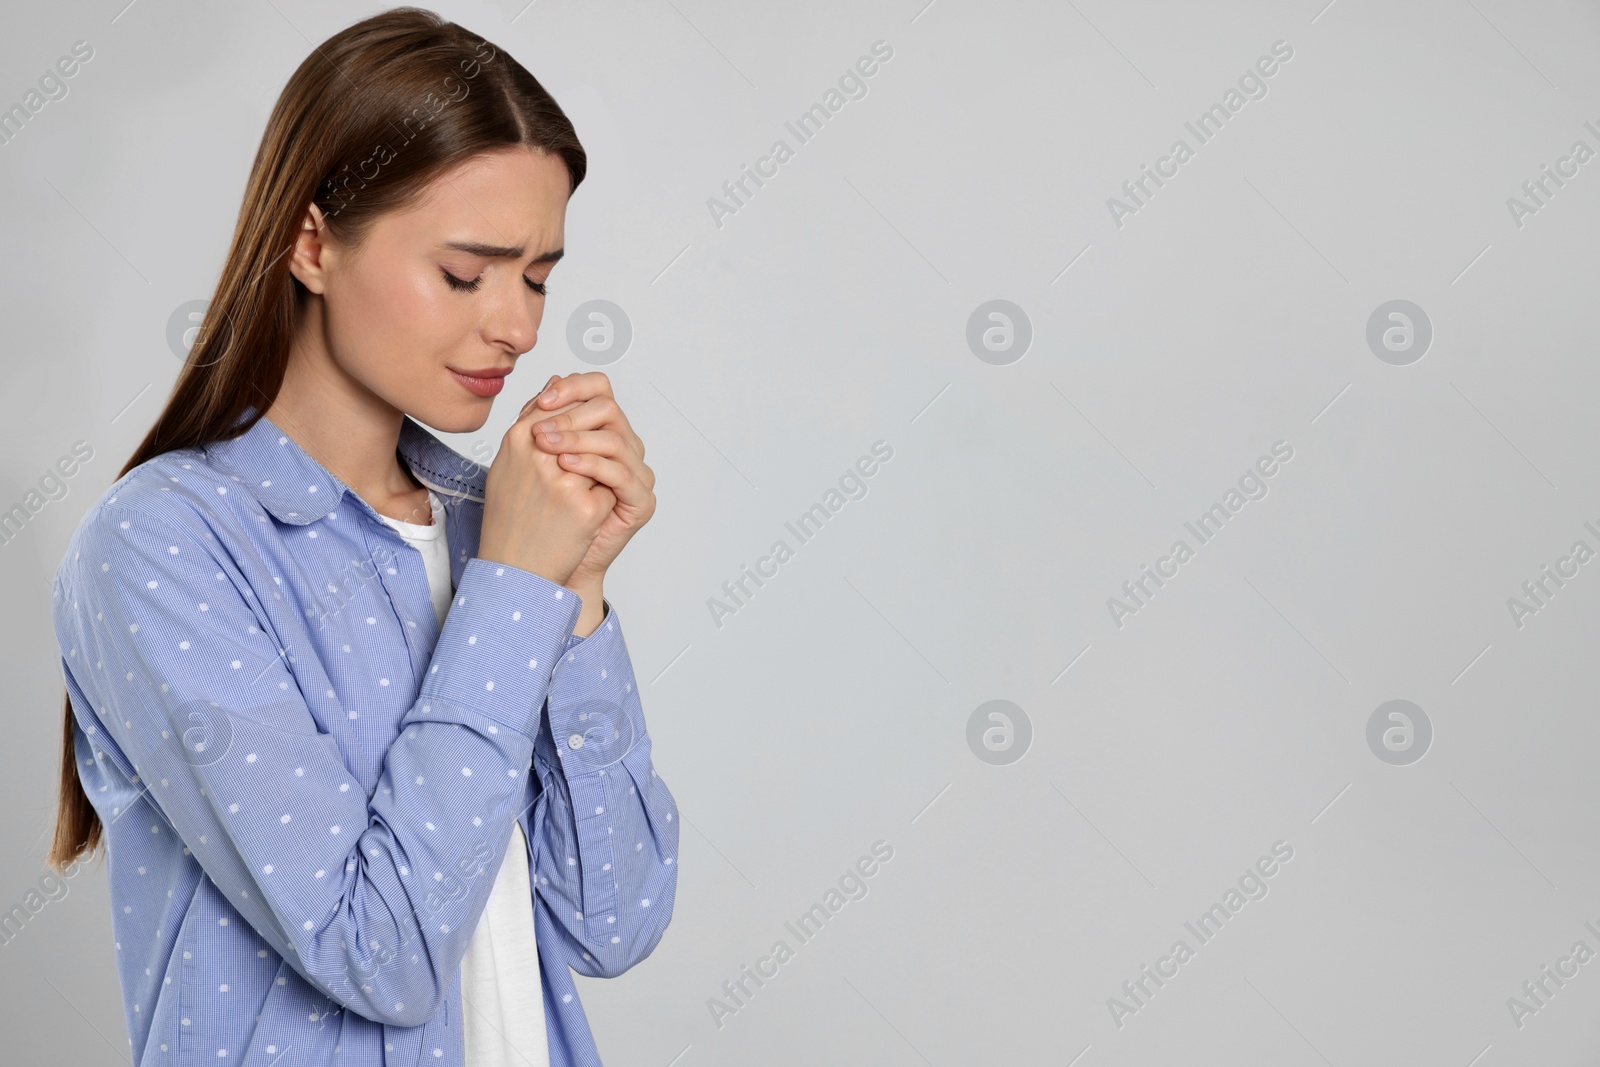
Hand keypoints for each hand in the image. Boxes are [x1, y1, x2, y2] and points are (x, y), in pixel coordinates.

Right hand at [477, 387, 616, 586]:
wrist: (513, 570)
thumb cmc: (511, 518)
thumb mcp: (510, 463)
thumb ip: (532, 419)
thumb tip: (557, 382)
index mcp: (518, 438)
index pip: (562, 399)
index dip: (581, 407)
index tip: (586, 423)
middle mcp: (539, 453)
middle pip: (594, 415)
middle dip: (604, 431)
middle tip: (603, 451)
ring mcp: (563, 479)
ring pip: (607, 450)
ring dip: (603, 467)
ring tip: (588, 487)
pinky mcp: (584, 506)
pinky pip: (611, 487)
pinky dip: (605, 499)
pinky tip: (586, 517)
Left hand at [526, 371, 655, 588]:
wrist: (545, 563)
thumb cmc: (539, 514)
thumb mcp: (536, 457)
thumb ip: (545, 421)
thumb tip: (548, 382)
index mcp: (602, 432)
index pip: (599, 391)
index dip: (572, 389)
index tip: (540, 402)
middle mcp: (624, 450)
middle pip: (610, 410)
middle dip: (571, 415)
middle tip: (538, 429)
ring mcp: (635, 476)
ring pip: (615, 440)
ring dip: (577, 438)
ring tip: (546, 446)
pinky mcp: (640, 502)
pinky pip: (621, 475)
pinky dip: (593, 466)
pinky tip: (566, 467)